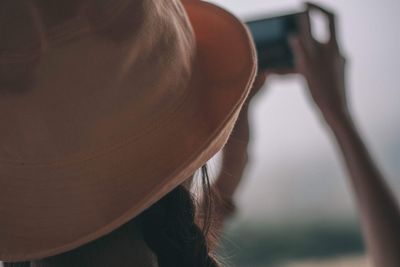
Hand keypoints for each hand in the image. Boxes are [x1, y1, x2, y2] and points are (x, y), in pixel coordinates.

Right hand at [290, 2, 348, 122]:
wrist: (335, 112)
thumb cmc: (322, 91)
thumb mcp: (307, 68)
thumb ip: (301, 49)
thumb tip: (293, 35)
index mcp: (332, 47)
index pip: (328, 18)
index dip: (316, 8)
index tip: (301, 5)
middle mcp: (336, 52)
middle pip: (319, 35)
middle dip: (305, 32)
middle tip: (291, 30)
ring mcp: (335, 63)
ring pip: (316, 51)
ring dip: (302, 50)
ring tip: (286, 55)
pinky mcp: (332, 74)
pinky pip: (316, 63)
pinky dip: (304, 63)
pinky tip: (292, 70)